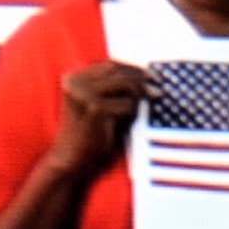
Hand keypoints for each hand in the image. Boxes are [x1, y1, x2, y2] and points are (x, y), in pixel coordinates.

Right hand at [43, 60, 152, 181]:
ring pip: (126, 85)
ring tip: (142, 110)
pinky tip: (131, 124)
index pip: (109, 65)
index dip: (132, 69)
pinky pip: (129, 105)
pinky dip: (135, 113)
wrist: (70, 162)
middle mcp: (76, 83)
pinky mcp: (95, 109)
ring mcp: (84, 95)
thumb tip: (147, 76)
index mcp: (73, 79)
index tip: (150, 76)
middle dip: (141, 79)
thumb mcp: (98, 105)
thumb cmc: (89, 137)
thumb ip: (114, 90)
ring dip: (139, 97)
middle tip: (157, 90)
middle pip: (118, 71)